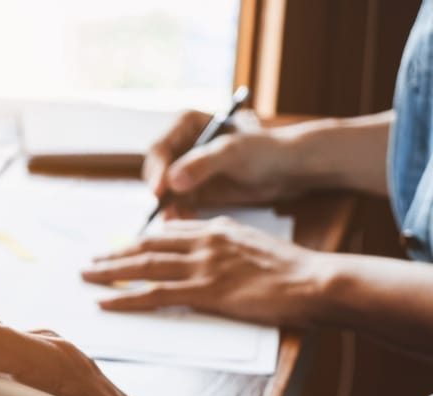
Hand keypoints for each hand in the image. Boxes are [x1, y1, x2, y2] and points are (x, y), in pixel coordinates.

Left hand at [84, 217, 329, 325]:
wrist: (315, 282)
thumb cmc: (293, 271)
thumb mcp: (255, 245)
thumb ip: (227, 245)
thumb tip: (208, 252)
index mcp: (218, 229)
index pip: (168, 233)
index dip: (139, 241)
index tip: (120, 247)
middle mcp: (204, 242)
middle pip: (147, 246)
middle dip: (114, 254)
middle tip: (90, 261)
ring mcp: (202, 266)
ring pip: (143, 266)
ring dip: (110, 272)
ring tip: (86, 276)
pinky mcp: (204, 292)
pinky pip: (154, 295)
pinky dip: (126, 298)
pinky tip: (106, 301)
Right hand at [146, 110, 299, 213]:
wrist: (288, 169)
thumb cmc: (266, 150)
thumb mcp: (234, 153)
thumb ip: (202, 164)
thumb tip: (172, 182)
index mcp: (186, 124)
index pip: (159, 149)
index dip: (156, 171)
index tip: (159, 193)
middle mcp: (181, 145)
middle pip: (157, 172)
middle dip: (160, 193)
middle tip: (165, 213)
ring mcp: (186, 169)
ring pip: (165, 191)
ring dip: (168, 207)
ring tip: (176, 221)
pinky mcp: (193, 189)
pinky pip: (177, 204)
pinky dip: (180, 214)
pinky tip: (189, 221)